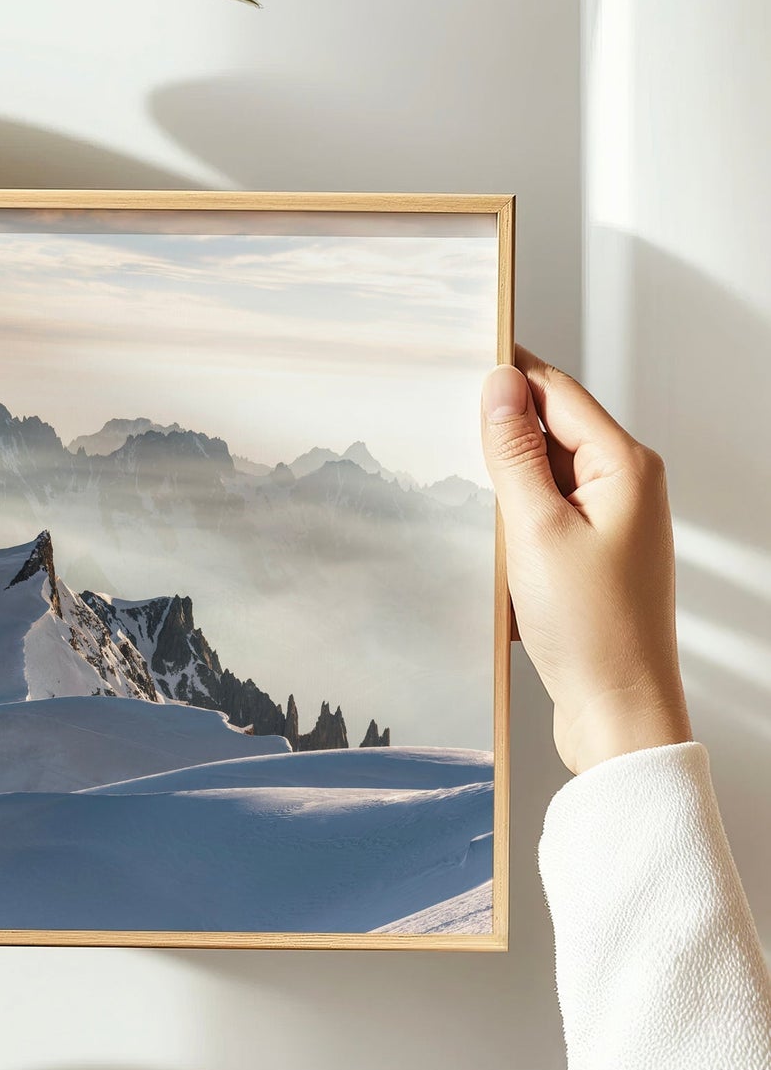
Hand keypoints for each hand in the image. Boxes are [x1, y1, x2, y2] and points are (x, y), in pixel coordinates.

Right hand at [481, 347, 691, 774]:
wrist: (618, 710)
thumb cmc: (591, 629)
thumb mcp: (536, 530)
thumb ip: (515, 453)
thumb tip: (499, 385)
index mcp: (625, 467)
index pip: (556, 392)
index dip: (506, 373)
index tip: (456, 359)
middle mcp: (626, 486)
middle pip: (550, 429)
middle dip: (498, 433)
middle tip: (443, 434)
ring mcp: (611, 522)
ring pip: (542, 475)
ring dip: (503, 484)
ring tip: (469, 504)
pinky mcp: (592, 555)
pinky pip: (544, 514)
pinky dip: (512, 521)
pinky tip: (487, 544)